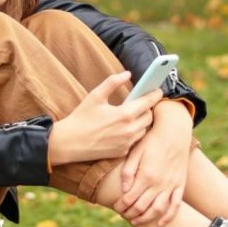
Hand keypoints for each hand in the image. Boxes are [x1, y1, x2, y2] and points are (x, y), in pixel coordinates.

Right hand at [48, 71, 162, 165]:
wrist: (69, 143)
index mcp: (124, 114)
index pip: (148, 102)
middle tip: (140, 103)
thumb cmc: (81, 118)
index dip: (155, 94)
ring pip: (144, 130)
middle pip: (149, 117)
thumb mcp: (95, 96)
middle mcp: (129, 130)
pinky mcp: (122, 152)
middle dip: (147, 109)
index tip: (158, 90)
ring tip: (132, 115)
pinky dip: (133, 133)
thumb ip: (112, 82)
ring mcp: (127, 143)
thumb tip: (127, 74)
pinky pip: (135, 140)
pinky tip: (123, 128)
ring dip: (141, 122)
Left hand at [114, 100, 192, 225]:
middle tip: (123, 214)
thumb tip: (124, 190)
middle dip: (130, 213)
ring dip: (146, 218)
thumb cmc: (151, 139)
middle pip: (142, 207)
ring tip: (136, 220)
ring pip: (158, 210)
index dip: (120, 206)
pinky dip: (168, 216)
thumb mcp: (135, 151)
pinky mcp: (180, 184)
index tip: (116, 207)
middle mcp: (159, 183)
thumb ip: (128, 171)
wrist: (174, 131)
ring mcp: (171, 185)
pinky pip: (175, 205)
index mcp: (146, 175)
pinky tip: (160, 223)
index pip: (129, 199)